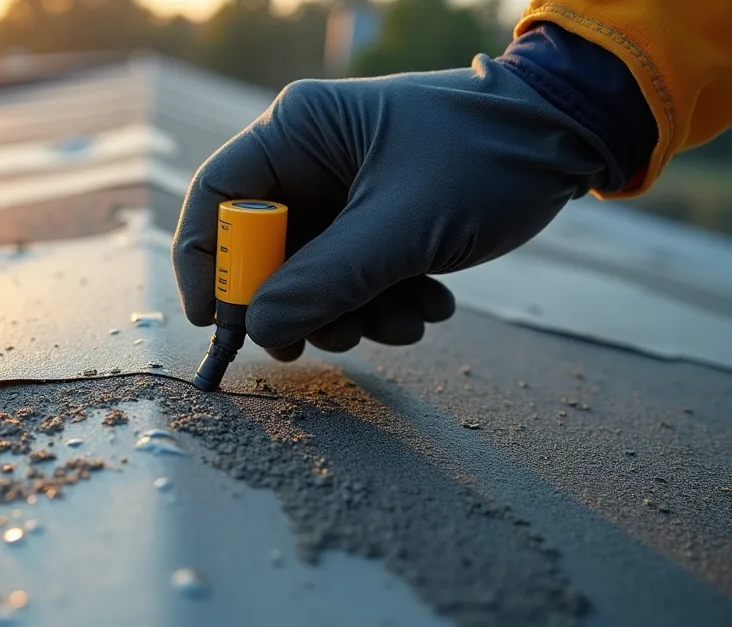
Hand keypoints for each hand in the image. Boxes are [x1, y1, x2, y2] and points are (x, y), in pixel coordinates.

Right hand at [172, 56, 612, 360]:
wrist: (571, 138)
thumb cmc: (487, 158)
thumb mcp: (403, 228)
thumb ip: (325, 282)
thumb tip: (258, 330)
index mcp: (297, 131)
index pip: (218, 200)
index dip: (209, 266)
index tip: (218, 324)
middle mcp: (308, 158)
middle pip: (264, 251)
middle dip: (303, 305)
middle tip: (334, 340)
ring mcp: (341, 190)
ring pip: (311, 275)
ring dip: (356, 312)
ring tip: (412, 319)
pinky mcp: (373, 218)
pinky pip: (352, 276)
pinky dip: (385, 301)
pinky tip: (431, 303)